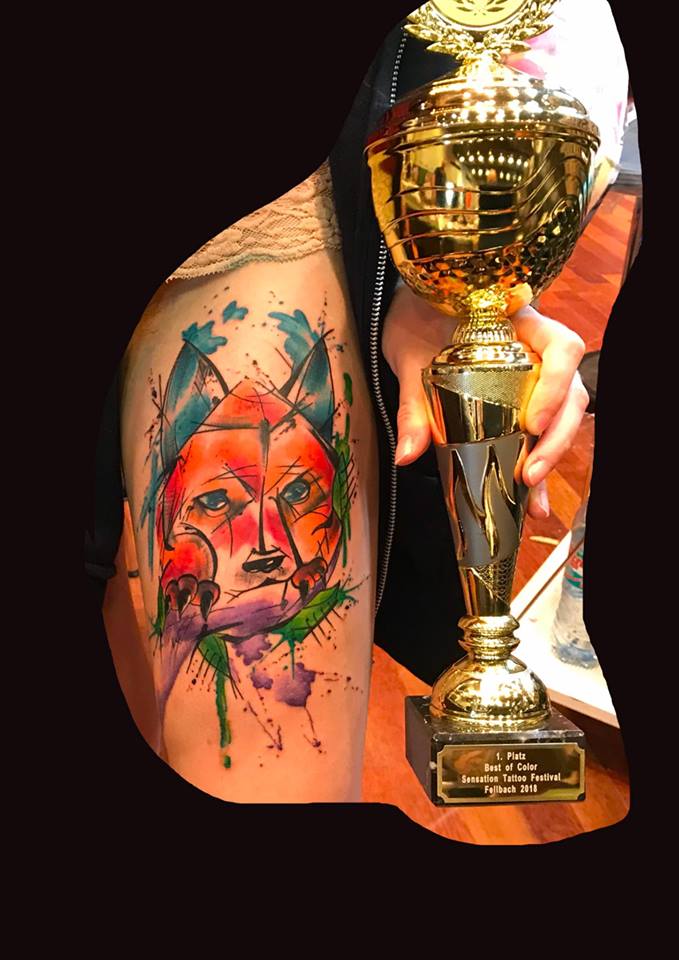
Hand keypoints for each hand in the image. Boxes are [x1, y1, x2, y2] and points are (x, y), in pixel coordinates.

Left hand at [381, 283, 589, 519]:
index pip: (561, 347)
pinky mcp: (523, 397)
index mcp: (519, 323)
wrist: (410, 306)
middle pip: (571, 391)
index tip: (532, 422)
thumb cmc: (416, 317)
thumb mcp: (411, 357)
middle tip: (529, 474)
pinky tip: (528, 498)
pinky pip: (541, 428)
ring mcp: (535, 374)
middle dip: (557, 437)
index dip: (556, 385)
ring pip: (564, 413)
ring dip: (551, 455)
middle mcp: (538, 348)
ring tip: (531, 497)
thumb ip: (414, 403)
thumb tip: (407, 455)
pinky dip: (536, 460)